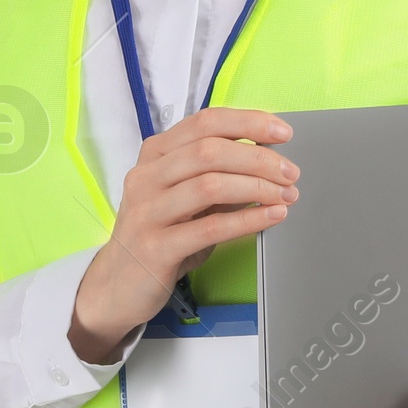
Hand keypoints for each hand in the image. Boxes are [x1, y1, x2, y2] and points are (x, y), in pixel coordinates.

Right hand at [69, 107, 300, 363]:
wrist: (116, 286)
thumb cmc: (160, 235)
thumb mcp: (186, 198)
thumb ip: (217, 175)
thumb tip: (270, 159)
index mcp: (155, 154)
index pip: (204, 122)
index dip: (248, 122)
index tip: (283, 131)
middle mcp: (146, 176)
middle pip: (210, 151)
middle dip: (258, 157)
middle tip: (291, 172)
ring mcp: (147, 211)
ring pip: (210, 185)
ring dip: (257, 187)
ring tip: (285, 195)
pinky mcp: (155, 247)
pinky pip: (210, 227)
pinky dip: (247, 220)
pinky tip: (271, 217)